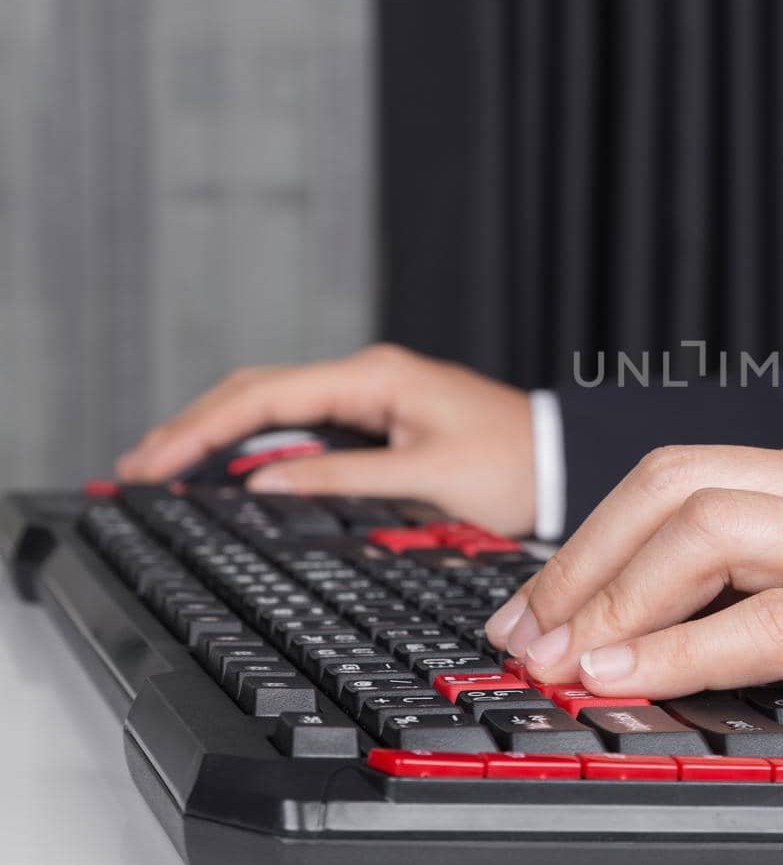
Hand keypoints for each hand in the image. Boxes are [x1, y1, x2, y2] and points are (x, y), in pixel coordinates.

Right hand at [114, 343, 536, 535]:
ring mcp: (371, 397)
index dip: (200, 429)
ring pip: (275, 409)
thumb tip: (264, 486)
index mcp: (375, 378)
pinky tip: (229, 469)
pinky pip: (303, 427)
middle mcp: (367, 378)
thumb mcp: (426, 478)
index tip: (152, 461)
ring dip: (219, 435)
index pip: (264, 397)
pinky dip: (258, 446)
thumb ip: (343, 480)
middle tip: (137, 467)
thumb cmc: (513, 467)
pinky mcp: (380, 420)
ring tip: (164, 467)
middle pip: (257, 394)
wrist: (562, 462)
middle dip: (193, 427)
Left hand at [485, 424, 782, 781]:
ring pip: (717, 532)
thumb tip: (676, 612)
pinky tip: (636, 681)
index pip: (692, 471)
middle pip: (683, 485)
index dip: (599, 536)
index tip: (548, 602)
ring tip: (565, 661)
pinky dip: (687, 650)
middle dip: (584, 560)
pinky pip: (778, 617)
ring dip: (617, 601)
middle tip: (530, 633)